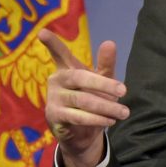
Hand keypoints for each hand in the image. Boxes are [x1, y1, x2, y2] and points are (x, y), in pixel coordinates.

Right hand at [39, 29, 128, 166]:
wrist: (81, 134)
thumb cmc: (91, 99)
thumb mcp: (101, 81)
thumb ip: (105, 64)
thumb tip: (110, 42)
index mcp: (66, 67)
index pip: (58, 52)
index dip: (51, 42)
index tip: (42, 32)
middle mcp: (56, 79)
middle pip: (79, 77)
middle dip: (103, 84)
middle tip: (124, 90)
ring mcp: (53, 97)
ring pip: (82, 100)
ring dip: (106, 107)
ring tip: (124, 112)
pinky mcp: (54, 115)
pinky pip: (77, 116)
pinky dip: (96, 119)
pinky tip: (110, 121)